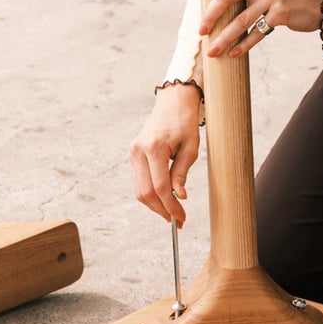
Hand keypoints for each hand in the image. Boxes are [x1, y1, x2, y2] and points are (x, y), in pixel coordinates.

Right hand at [128, 82, 201, 225]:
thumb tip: (179, 197)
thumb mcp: (190, 148)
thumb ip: (182, 174)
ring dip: (154, 205)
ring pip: (139, 190)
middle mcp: (138, 151)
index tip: (182, 217)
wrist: (172, 103)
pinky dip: (149, 194)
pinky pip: (138, 181)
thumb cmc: (184, 123)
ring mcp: (132, 153)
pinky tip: (163, 199)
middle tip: (177, 220)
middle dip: (161, 210)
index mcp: (154, 148)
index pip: (159, 187)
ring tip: (171, 212)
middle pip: (145, 192)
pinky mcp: (132, 155)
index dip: (171, 206)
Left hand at [199, 0, 322, 58]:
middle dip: (211, 15)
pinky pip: (257, 32)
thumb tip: (214, 4)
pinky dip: (243, 45)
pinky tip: (234, 53)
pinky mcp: (281, 14)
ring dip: (223, 38)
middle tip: (201, 30)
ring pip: (240, 20)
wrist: (318, 4)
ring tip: (212, 50)